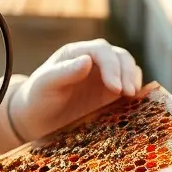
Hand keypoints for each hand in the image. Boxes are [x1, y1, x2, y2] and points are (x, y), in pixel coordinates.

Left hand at [8, 39, 142, 140]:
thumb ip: (64, 72)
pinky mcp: (111, 93)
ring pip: (128, 68)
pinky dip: (135, 92)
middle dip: (126, 73)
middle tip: (128, 94)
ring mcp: (104, 76)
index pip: (102, 51)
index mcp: (77, 53)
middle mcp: (94, 60)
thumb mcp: (45, 84)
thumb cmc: (37, 98)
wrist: (36, 120)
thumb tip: (88, 60)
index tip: (115, 87)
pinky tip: (133, 103)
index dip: (112, 66)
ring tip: (132, 97)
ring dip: (133, 80)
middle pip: (120, 57)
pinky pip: (129, 87)